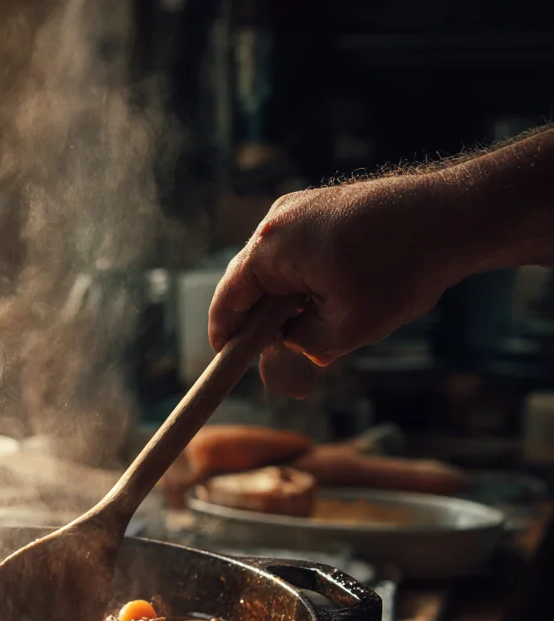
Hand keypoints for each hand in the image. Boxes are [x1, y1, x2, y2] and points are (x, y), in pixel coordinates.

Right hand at [207, 176, 465, 396]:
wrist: (455, 215)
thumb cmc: (401, 270)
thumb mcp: (345, 331)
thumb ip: (301, 345)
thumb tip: (288, 339)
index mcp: (271, 249)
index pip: (228, 299)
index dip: (224, 334)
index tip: (224, 358)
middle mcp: (277, 220)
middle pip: (247, 280)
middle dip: (256, 318)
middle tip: (269, 350)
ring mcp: (300, 206)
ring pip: (273, 265)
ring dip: (282, 298)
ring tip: (308, 326)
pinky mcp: (323, 204)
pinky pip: (296, 248)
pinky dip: (302, 276)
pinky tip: (328, 296)